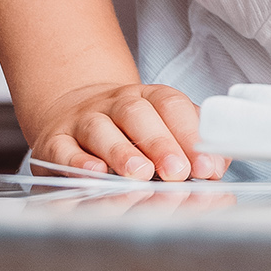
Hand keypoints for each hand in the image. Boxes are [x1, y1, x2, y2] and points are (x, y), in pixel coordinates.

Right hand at [25, 80, 221, 181]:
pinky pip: (64, 149)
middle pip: (137, 115)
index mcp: (148, 97)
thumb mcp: (163, 126)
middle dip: (160, 144)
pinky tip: (95, 173)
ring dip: (121, 152)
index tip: (206, 167)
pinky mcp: (55, 141)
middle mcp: (115, 104)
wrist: (73, 111)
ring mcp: (83, 120)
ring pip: (100, 130)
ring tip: (140, 173)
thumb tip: (216, 168)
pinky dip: (78, 162)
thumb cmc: (129, 129)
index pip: (171, 106)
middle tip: (178, 172)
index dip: (190, 134)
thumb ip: (192, 144)